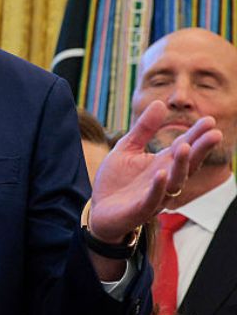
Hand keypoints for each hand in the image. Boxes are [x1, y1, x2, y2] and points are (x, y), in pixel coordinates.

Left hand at [88, 100, 221, 243]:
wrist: (99, 212)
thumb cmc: (117, 180)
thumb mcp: (127, 148)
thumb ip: (144, 129)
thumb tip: (160, 103)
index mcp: (163, 164)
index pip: (184, 147)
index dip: (196, 135)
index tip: (210, 120)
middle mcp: (165, 180)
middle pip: (187, 164)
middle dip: (200, 149)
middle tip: (214, 133)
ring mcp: (155, 195)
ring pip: (174, 181)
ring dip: (181, 165)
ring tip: (184, 146)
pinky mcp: (141, 209)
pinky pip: (153, 199)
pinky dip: (158, 187)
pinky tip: (161, 173)